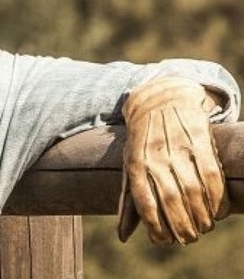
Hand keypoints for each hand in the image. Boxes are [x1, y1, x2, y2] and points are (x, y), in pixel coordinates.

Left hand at [117, 76, 229, 244]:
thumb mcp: (129, 164)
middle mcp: (155, 157)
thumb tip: (122, 235)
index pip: (145, 203)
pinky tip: (218, 210)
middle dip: (183, 226)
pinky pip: (212, 174)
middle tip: (189, 238)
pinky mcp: (199, 140)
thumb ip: (127, 199)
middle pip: (172, 201)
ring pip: (194, 191)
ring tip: (204, 227)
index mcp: (135, 164)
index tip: (164, 241)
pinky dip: (217, 197)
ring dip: (202, 216)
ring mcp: (178, 147)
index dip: (156, 227)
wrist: (160, 99)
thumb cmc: (142, 140)